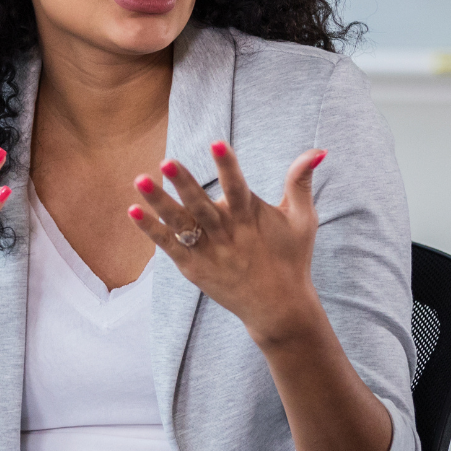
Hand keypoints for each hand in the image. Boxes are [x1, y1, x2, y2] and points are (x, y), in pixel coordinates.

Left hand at [127, 142, 327, 344]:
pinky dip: (150, 229)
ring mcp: (208, 251)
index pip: (238, 186)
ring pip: (180, 223)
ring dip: (159, 202)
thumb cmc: (291, 258)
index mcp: (251, 216)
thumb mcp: (302, 219)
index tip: (216, 142)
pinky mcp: (193, 267)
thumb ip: (301, 182)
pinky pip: (168, 245)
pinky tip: (132, 210)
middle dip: (184, 183)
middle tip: (166, 161)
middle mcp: (227, 233)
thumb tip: (317, 150)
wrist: (278, 308)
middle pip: (202, 205)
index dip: (228, 164)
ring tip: (139, 180)